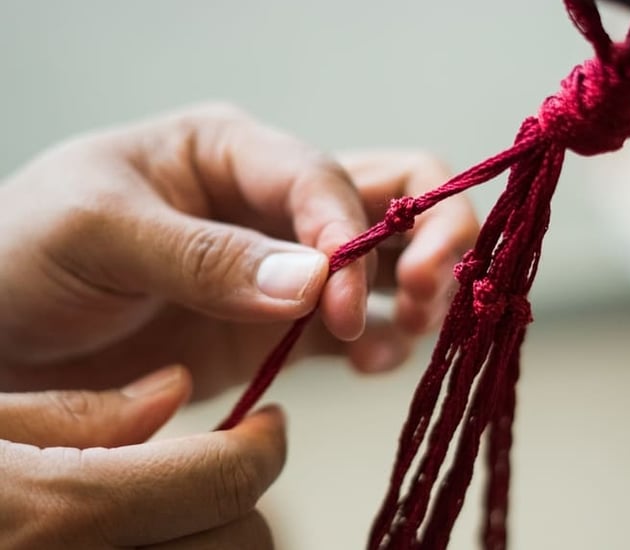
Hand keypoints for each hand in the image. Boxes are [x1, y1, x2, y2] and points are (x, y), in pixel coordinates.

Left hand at [0, 103, 477, 396]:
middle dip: (428, 236)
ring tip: (404, 331)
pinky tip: (374, 363)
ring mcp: (284, 264)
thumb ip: (205, 255)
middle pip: (392, 192)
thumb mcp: (99, 233)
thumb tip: (314, 281)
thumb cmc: (26, 255)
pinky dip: (384, 341)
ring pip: (390, 258)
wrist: (3, 338)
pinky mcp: (282, 324)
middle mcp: (270, 200)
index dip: (350, 230)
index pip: (321, 175)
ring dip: (418, 290)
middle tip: (424, 291)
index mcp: (229, 150)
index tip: (340, 297)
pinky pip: (358, 324)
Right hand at [0, 365, 284, 547]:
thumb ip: (69, 412)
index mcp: (59, 517)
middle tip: (219, 463)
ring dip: (214, 532)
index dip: (263, 447)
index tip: (268, 426)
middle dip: (239, 495)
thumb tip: (172, 391)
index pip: (222, 483)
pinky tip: (143, 534)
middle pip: (239, 544)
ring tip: (177, 501)